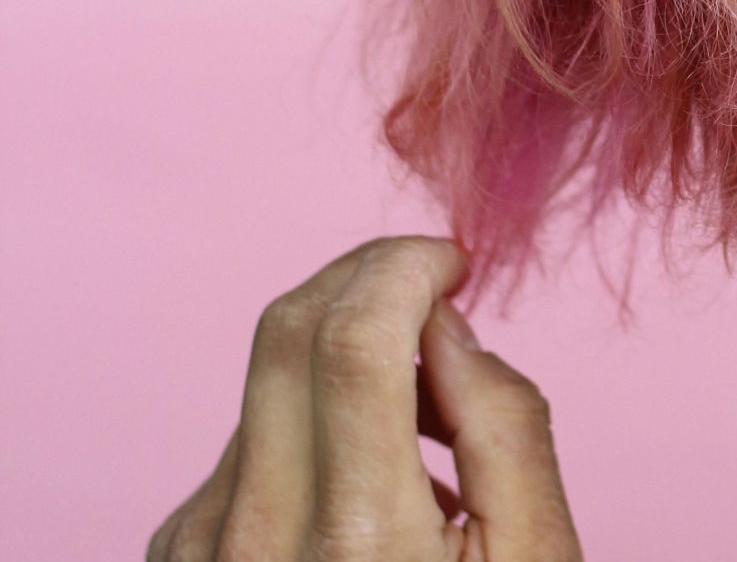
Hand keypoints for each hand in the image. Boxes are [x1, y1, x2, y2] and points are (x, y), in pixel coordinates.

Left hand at [148, 236, 584, 560]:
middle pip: (286, 329)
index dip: (404, 264)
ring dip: (345, 357)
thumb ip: (507, 427)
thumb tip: (450, 326)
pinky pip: (242, 444)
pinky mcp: (175, 557)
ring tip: (423, 429)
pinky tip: (365, 486)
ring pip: (264, 383)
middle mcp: (255, 539)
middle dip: (368, 277)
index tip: (452, 259)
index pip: (349, 333)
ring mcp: (199, 550)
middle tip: (436, 290)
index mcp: (361, 541)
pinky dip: (309, 424)